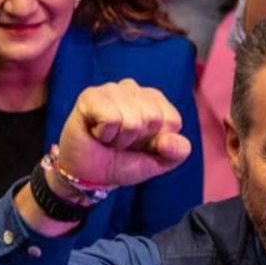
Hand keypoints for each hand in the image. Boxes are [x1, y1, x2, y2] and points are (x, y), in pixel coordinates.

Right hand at [53, 79, 190, 189]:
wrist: (88, 175)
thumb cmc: (122, 161)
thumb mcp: (157, 162)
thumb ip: (176, 152)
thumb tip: (171, 140)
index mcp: (155, 100)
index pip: (172, 120)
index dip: (156, 142)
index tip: (140, 145)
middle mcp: (134, 89)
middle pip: (153, 119)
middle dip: (136, 141)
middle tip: (120, 142)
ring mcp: (112, 89)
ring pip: (132, 120)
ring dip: (119, 140)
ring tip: (108, 138)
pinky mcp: (91, 96)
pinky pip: (111, 119)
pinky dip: (105, 134)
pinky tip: (97, 132)